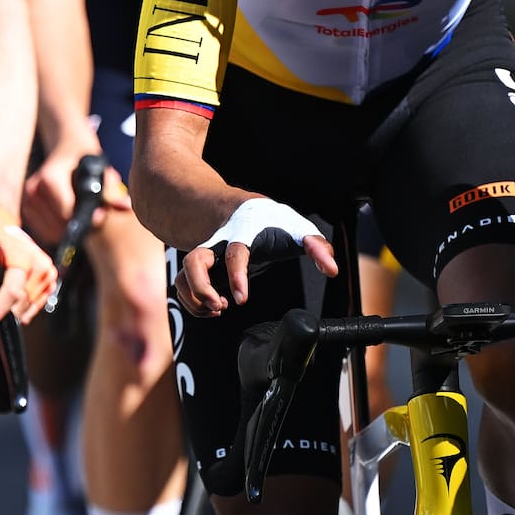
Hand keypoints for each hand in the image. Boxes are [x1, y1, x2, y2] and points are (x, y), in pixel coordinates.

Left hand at [0, 202, 56, 326]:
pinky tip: (7, 295)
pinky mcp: (50, 279)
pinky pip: (33, 307)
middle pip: (18, 307)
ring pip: (26, 311)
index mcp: (20, 254)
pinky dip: (19, 308)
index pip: (13, 292)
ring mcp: (47, 271)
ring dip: (8, 313)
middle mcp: (38, 263)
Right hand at [22, 147, 130, 246]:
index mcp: (49, 178)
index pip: (66, 213)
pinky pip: (44, 233)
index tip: (100, 215)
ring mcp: (27, 201)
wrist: (65, 147)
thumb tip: (126, 206)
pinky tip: (69, 217)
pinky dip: (58, 230)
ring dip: (68, 229)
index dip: (86, 219)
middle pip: (59, 226)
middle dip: (78, 226)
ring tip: (80, 213)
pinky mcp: (26, 210)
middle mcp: (33, 190)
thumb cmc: (84, 159)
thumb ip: (111, 191)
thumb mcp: (100, 170)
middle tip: (93, 215)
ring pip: (51, 232)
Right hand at [176, 198, 337, 316]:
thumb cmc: (269, 219)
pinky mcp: (201, 269)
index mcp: (242, 231)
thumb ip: (316, 246)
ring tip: (217, 309)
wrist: (235, 206)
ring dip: (194, 299)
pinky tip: (215, 307)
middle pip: (193, 262)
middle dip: (201, 290)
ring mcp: (206, 255)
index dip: (237, 276)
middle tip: (221, 306)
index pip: (234, 253)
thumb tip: (332, 269)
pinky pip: (183, 285)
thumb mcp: (295, 226)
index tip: (241, 299)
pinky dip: (192, 301)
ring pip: (182, 276)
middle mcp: (218, 243)